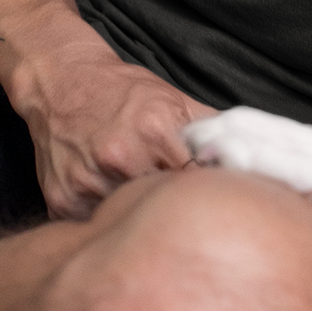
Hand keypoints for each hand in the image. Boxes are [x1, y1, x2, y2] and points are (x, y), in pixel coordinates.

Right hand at [14, 40, 217, 219]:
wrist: (60, 81)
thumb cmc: (122, 92)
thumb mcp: (174, 98)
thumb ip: (213, 128)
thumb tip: (252, 154)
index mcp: (155, 132)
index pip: (197, 183)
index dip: (204, 195)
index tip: (208, 202)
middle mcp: (120, 156)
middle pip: (164, 207)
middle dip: (174, 212)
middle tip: (178, 211)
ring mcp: (88, 180)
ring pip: (129, 222)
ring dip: (138, 220)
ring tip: (141, 207)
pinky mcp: (62, 200)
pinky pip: (95, 229)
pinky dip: (106, 224)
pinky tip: (111, 206)